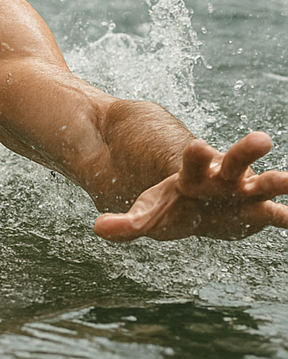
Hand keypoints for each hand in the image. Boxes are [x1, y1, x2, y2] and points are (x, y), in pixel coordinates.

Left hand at [94, 131, 287, 241]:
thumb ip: (129, 221)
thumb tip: (99, 230)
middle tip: (261, 139)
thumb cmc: (159, 192)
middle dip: (244, 153)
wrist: (166, 188)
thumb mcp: (143, 207)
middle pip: (229, 162)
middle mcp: (215, 178)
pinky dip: (286, 216)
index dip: (195, 157)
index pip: (191, 159)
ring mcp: (235, 194)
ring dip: (273, 183)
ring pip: (255, 184)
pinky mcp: (250, 215)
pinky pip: (272, 215)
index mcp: (188, 166)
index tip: (198, 147)